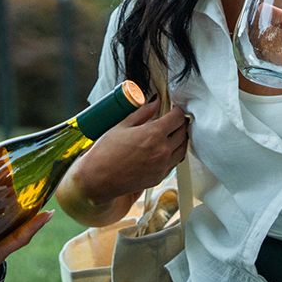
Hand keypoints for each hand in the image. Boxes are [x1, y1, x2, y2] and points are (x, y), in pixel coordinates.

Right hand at [70, 100, 190, 202]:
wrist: (98, 179)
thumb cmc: (105, 153)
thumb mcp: (122, 126)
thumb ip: (143, 112)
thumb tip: (155, 103)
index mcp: (154, 134)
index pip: (177, 118)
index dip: (177, 110)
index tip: (173, 109)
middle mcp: (162, 151)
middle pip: (183, 132)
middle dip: (180, 123)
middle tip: (173, 119)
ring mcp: (162, 166)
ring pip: (183, 148)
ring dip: (180, 139)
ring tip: (171, 134)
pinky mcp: (160, 177)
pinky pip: (174, 162)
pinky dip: (174, 154)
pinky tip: (164, 149)